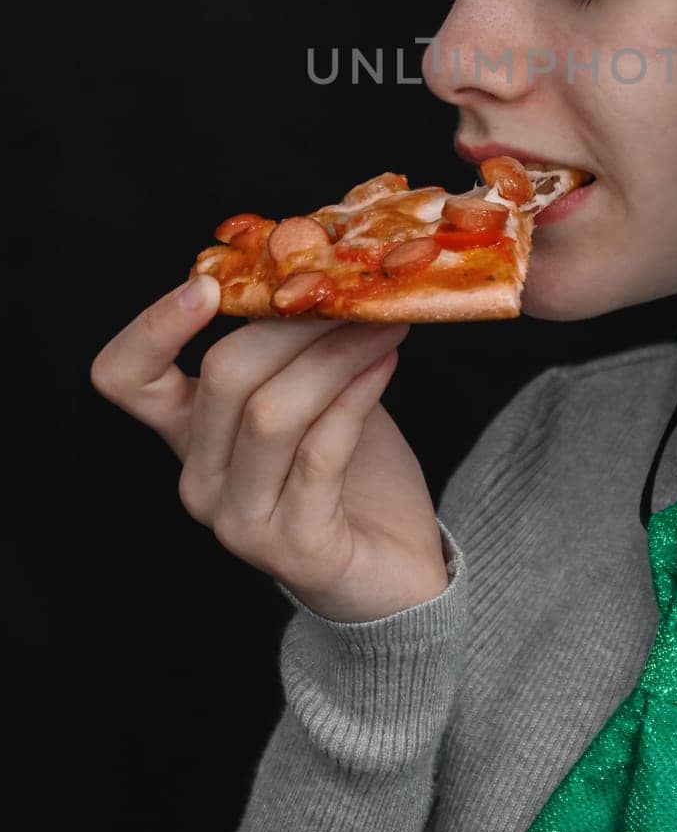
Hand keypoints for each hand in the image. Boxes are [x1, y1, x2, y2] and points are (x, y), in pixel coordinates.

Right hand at [90, 275, 449, 622]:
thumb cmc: (351, 473)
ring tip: (384, 322)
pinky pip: (320, 453)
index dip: (151, 327)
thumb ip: (294, 344)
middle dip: (294, 321)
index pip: (126, 378)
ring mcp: (240, 520)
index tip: (207, 283)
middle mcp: (200, 480)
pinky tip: (386, 362)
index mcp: (189, 434)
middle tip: (355, 290)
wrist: (394, 570)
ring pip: (273, 412)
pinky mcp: (293, 548)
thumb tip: (319, 261)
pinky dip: (357, 395)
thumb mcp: (311, 394)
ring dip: (336, 353)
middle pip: (223, 376)